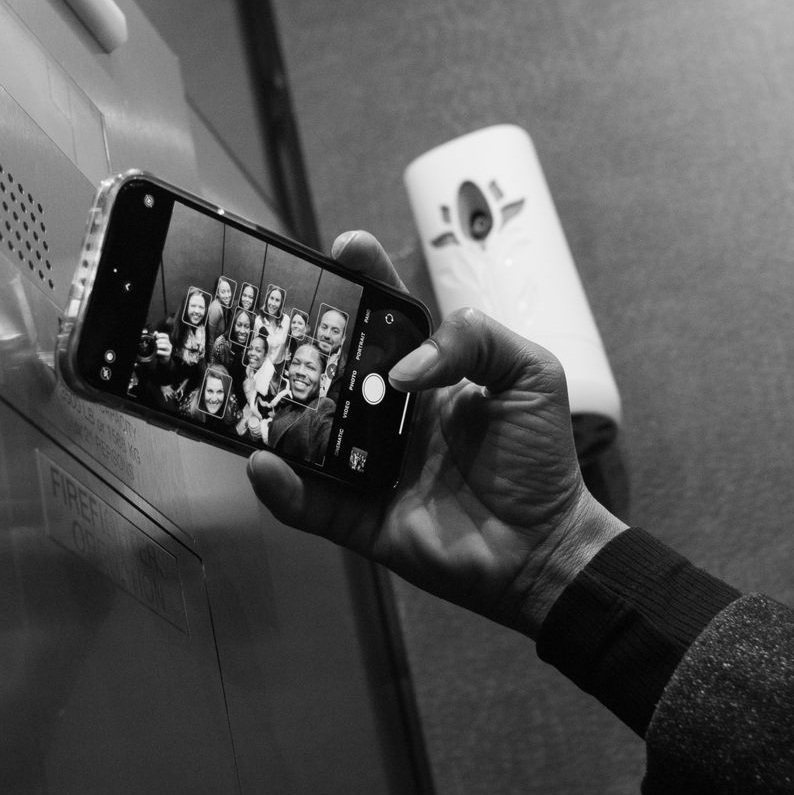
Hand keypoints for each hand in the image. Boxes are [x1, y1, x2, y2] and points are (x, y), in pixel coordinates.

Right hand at [247, 231, 625, 637]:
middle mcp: (391, 417)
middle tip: (272, 316)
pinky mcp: (363, 519)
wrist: (546, 546)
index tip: (344, 248)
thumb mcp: (530, 375)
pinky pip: (312, 504)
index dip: (365, 280)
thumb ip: (475, 341)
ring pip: (309, 434)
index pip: (389, 318)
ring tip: (246, 387)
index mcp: (430, 376)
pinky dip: (284, 489)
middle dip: (299, 341)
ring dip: (275, 413)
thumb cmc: (542, 457)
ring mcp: (372, 467)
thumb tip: (403, 368)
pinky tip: (263, 465)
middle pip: (334, 371)